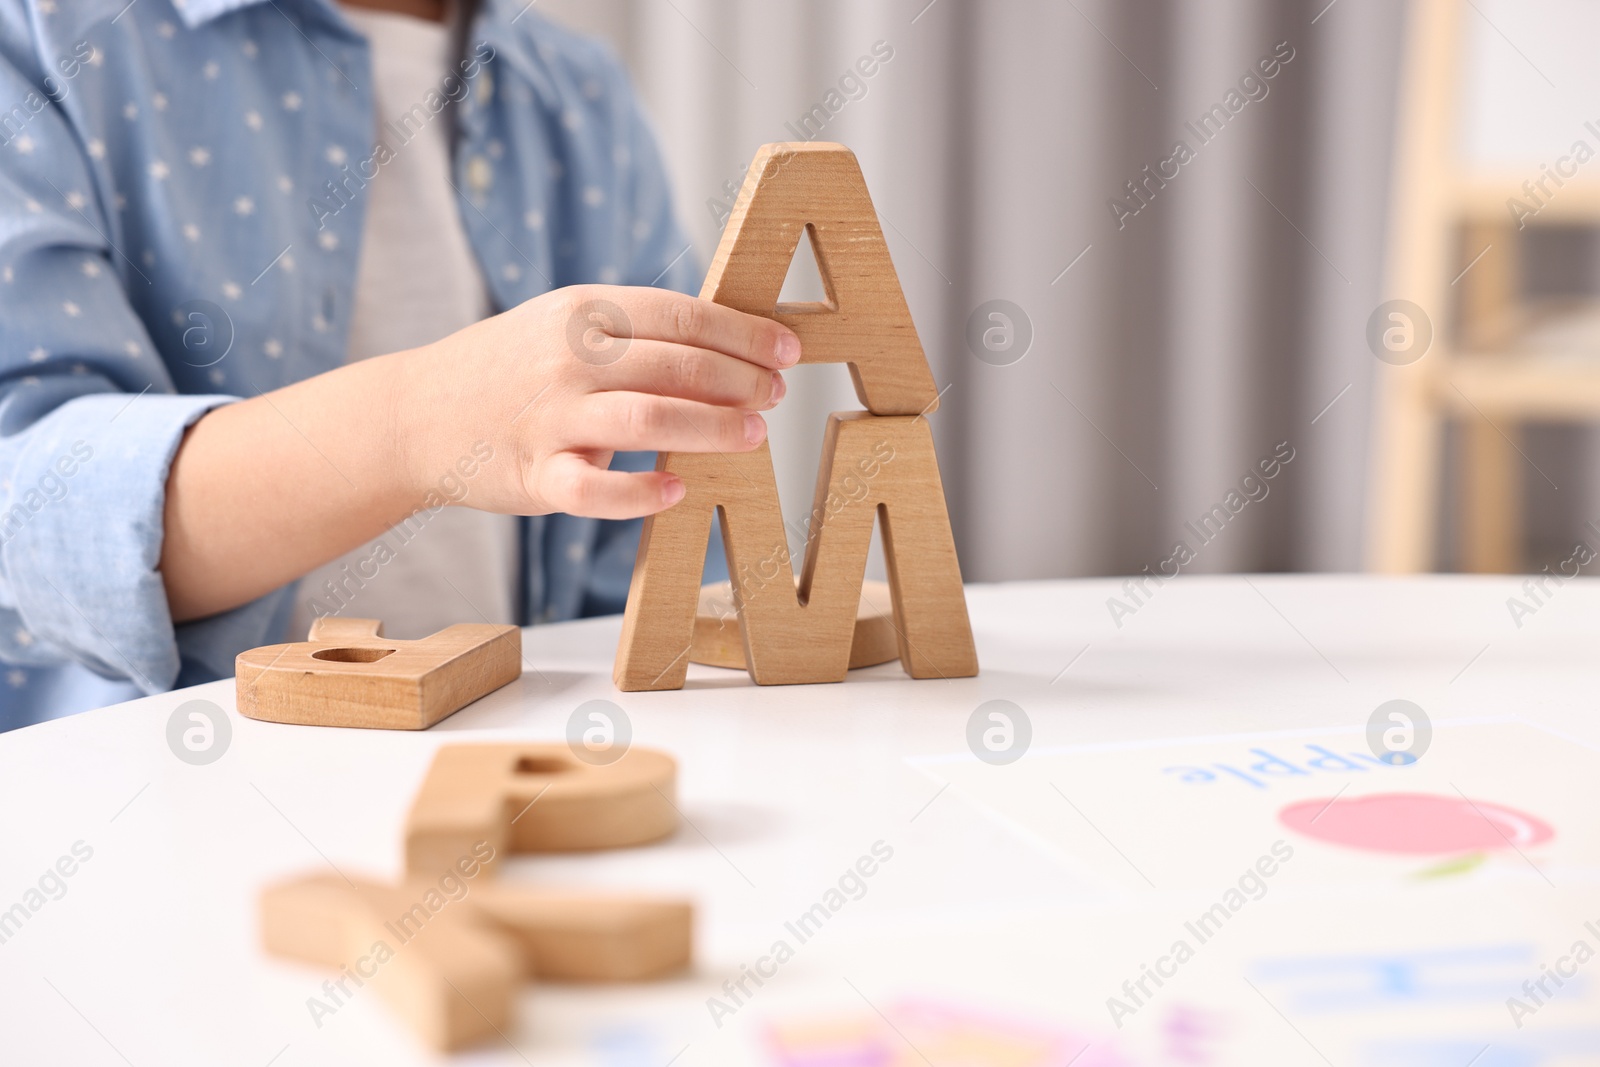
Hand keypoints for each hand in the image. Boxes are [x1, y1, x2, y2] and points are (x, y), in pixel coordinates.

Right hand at [393, 285, 797, 518]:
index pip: (683, 315)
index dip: (744, 333)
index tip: (788, 350)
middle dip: (742, 381)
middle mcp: (570, 359)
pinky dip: (641, 494)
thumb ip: (635, 330)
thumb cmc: (512, 369)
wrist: (417, 414)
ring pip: (648, 420)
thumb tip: (730, 342)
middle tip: (777, 397)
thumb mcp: (565, 324)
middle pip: (678, 365)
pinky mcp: (535, 476)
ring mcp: (551, 419)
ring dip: (712, 428)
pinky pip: (594, 490)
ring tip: (752, 437)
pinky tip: (678, 492)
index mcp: (584, 312)